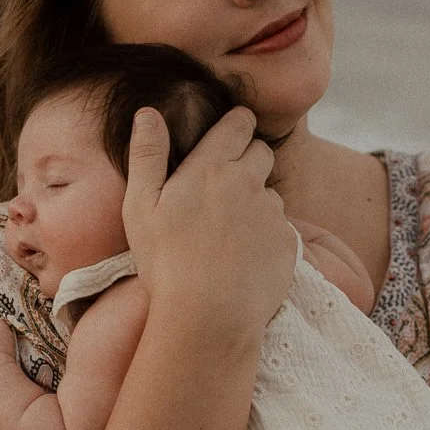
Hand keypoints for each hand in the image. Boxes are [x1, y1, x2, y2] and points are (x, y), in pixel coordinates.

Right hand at [121, 106, 295, 337]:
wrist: (208, 316)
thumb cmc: (165, 262)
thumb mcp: (140, 206)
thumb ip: (146, 155)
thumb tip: (148, 113)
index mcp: (211, 167)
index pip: (239, 124)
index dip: (237, 124)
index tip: (231, 133)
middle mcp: (248, 183)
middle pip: (261, 152)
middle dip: (248, 160)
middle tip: (223, 188)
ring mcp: (272, 214)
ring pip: (270, 194)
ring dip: (255, 203)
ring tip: (228, 235)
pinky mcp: (288, 243)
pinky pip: (280, 229)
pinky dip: (266, 238)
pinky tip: (243, 260)